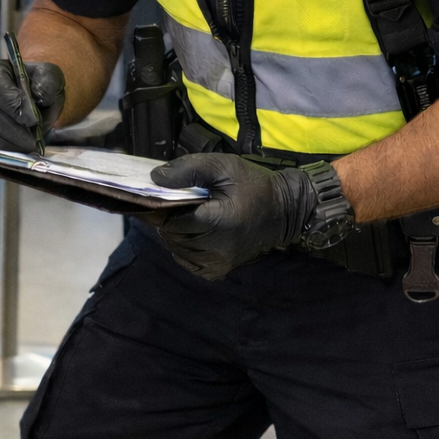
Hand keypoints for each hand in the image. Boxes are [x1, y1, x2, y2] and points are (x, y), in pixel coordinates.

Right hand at [0, 58, 64, 152]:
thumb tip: (39, 98)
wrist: (19, 97)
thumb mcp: (47, 78)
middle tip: (32, 143)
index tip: (33, 121)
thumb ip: (47, 83)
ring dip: (4, 144)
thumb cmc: (32, 87)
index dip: (13, 106)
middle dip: (11, 132)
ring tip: (23, 148)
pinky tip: (9, 150)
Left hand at [149, 154, 318, 279]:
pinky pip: (186, 261)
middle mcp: (214, 250)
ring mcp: (215, 264)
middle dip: (170, 220)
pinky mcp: (217, 271)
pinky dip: (184, 247)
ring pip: (176, 250)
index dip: (163, 208)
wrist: (284, 211)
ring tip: (192, 217)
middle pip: (170, 237)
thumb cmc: (253, 185)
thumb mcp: (223, 166)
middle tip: (184, 205)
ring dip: (177, 234)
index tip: (167, 196)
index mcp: (216, 223)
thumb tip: (154, 179)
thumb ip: (188, 170)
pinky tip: (197, 233)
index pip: (169, 221)